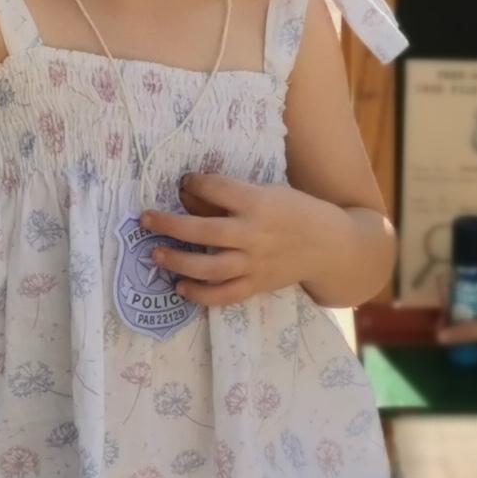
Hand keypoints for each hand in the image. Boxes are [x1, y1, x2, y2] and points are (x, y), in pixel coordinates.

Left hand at [142, 172, 347, 309]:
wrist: (330, 246)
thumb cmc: (296, 212)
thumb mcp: (268, 192)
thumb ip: (230, 196)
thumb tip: (188, 193)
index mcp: (258, 202)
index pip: (216, 189)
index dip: (195, 183)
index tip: (184, 183)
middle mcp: (254, 234)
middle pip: (203, 231)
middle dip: (170, 225)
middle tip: (145, 219)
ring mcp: (255, 263)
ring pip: (209, 267)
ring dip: (178, 261)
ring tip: (155, 255)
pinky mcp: (257, 285)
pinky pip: (224, 295)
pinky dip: (200, 294)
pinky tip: (181, 288)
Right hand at [434, 307, 476, 363]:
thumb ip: (463, 332)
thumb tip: (439, 337)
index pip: (463, 294)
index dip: (450, 303)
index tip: (441, 317)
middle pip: (466, 309)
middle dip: (453, 319)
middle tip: (441, 332)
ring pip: (474, 323)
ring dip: (462, 331)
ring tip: (448, 341)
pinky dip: (471, 341)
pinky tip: (463, 348)